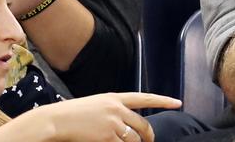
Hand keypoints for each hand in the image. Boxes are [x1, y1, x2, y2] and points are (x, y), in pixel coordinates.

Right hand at [45, 92, 181, 141]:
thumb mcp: (96, 105)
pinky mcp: (108, 137)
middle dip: (149, 136)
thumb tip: (126, 124)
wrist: (56, 121)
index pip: (144, 98)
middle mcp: (117, 108)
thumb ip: (113, 111)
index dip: (163, 100)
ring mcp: (113, 123)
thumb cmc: (72, 114)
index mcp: (114, 97)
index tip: (178, 102)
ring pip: (134, 139)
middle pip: (143, 125)